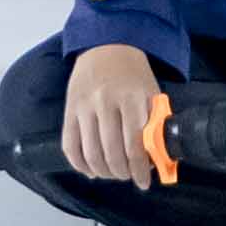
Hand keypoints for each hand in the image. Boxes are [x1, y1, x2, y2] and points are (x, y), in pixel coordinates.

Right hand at [60, 36, 169, 187]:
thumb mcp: (151, 93)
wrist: (107, 44)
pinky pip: (70, 146)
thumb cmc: (133, 73)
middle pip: (112, 153)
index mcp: (132, 97)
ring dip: (103, 172)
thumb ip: (154, 124)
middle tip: (128, 176)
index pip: (135, 144)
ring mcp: (84, 106)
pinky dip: (80, 165)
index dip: (140, 170)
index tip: (144, 182)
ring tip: (112, 173)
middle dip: (122, 173)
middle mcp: (106, 101)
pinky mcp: (69, 109)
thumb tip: (156, 159)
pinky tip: (91, 170)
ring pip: (91, 153)